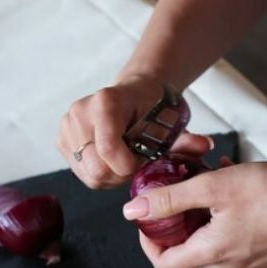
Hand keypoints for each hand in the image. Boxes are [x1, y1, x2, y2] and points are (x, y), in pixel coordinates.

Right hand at [58, 75, 212, 188]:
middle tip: (135, 163)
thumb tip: (205, 147)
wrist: (136, 92)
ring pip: (89, 175)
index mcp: (105, 102)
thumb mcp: (171, 123)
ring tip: (124, 159)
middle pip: (96, 170)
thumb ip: (185, 140)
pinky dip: (99, 173)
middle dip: (120, 174)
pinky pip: (81, 173)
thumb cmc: (154, 108)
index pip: (108, 152)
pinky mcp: (61, 138)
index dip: (128, 166)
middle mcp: (79, 111)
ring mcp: (67, 125)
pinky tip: (111, 159)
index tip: (142, 161)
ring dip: (111, 176)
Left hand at [125, 161, 266, 267]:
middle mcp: (232, 267)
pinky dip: (228, 238)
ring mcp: (253, 265)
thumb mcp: (211, 186)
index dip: (148, 244)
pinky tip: (235, 209)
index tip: (149, 222)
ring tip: (204, 212)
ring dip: (202, 244)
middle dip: (175, 254)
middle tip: (175, 226)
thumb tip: (133, 210)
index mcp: (212, 253)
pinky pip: (240, 256)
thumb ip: (170, 199)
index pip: (165, 265)